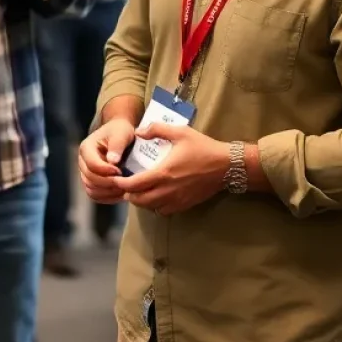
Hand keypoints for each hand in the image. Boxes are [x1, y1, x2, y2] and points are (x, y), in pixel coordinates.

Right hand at [79, 118, 137, 203]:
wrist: (119, 135)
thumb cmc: (120, 132)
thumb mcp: (122, 133)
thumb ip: (117, 145)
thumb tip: (113, 161)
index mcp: (86, 148)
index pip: (92, 164)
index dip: (105, 170)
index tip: (120, 171)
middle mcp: (83, 162)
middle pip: (90, 179)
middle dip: (108, 183)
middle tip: (124, 183)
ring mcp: (86, 173)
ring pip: (91, 190)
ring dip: (108, 192)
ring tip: (124, 189)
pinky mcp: (92, 182)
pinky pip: (96, 195)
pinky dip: (107, 198)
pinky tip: (121, 194)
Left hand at [111, 123, 229, 215]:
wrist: (226, 166)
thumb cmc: (203, 147)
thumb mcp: (180, 132)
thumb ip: (157, 130)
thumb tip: (138, 131)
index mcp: (163, 173)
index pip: (134, 185)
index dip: (121, 184)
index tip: (115, 179)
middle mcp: (167, 191)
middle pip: (139, 200)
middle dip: (128, 194)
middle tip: (125, 184)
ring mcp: (176, 200)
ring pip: (150, 207)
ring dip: (141, 200)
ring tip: (138, 190)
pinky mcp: (184, 205)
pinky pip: (163, 211)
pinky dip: (154, 206)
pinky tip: (156, 195)